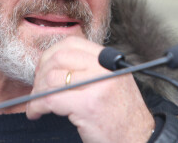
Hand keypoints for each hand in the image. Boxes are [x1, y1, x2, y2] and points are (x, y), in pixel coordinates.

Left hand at [26, 36, 154, 142]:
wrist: (141, 138)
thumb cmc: (122, 112)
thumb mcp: (111, 79)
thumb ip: (89, 66)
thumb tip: (54, 63)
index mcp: (107, 58)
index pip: (71, 43)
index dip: (51, 53)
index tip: (44, 67)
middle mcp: (103, 67)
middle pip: (58, 57)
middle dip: (41, 72)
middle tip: (37, 86)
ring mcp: (96, 84)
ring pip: (52, 78)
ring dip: (37, 91)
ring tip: (36, 102)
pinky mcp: (88, 105)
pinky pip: (51, 99)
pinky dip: (36, 105)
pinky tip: (35, 112)